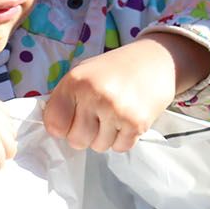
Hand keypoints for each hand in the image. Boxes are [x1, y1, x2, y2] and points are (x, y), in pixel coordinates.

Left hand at [43, 33, 209, 151]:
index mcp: (76, 82)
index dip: (61, 127)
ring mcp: (117, 110)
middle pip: (76, 141)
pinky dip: (122, 139)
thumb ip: (65, 98)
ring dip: (104, 137)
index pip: (54, 125)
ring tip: (113, 117)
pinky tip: (126, 121)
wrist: (157, 60)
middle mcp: (94, 95)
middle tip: (95, 120)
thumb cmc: (115, 69)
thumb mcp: (84, 73)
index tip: (70, 120)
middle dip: (84, 135)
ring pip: (98, 147)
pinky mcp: (137, 123)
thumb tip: (51, 127)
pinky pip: (119, 148)